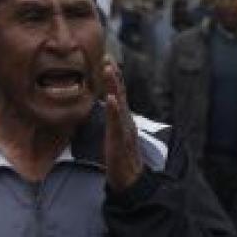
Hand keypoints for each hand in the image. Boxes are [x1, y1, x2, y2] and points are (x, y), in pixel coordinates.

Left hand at [103, 59, 142, 191]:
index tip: (107, 59)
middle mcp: (126, 120)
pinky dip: (114, 109)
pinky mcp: (120, 140)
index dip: (114, 77)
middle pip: (121, 93)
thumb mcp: (114, 134)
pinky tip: (110, 99)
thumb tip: (107, 106)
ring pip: (119, 103)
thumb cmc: (121, 157)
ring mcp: (124, 129)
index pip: (119, 93)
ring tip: (108, 70)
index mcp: (123, 118)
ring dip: (114, 86)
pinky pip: (116, 123)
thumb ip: (112, 119)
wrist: (129, 178)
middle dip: (114, 75)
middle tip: (108, 57)